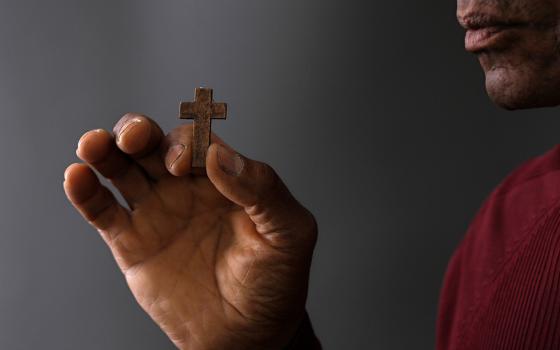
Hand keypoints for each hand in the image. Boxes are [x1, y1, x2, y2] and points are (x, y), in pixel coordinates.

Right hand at [63, 114, 317, 349]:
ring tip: (94, 145)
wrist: (249, 334)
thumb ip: (263, 190)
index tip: (185, 166)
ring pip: (123, 168)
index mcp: (225, 178)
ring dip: (105, 151)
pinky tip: (77, 177)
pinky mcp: (132, 242)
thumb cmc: (276, 282)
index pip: (198, 142)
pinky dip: (86, 193)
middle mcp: (187, 188)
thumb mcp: (289, 233)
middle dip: (139, 131)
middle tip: (135, 137)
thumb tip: (220, 155)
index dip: (187, 144)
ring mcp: (158, 212)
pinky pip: (103, 211)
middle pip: (154, 144)